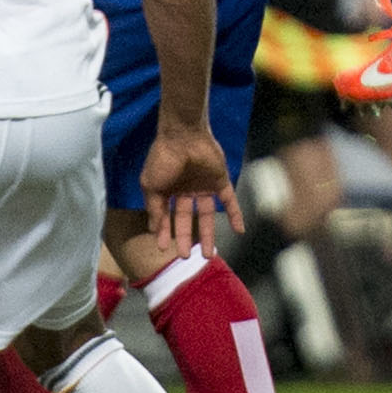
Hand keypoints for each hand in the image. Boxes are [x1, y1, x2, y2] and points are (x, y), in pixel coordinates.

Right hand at [133, 120, 236, 250]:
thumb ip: (154, 209)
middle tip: (185, 257)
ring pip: (206, 215)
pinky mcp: (220, 181)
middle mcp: (185, 189)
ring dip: (208, 234)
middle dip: (186, 238)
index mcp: (167, 189)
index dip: (165, 231)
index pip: (166, 215)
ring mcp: (203, 186)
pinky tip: (239, 231)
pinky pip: (230, 201)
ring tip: (207, 255)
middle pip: (186, 219)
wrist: (183, 135)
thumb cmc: (163, 158)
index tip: (163, 247)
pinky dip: (235, 215)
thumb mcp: (151, 186)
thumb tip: (153, 230)